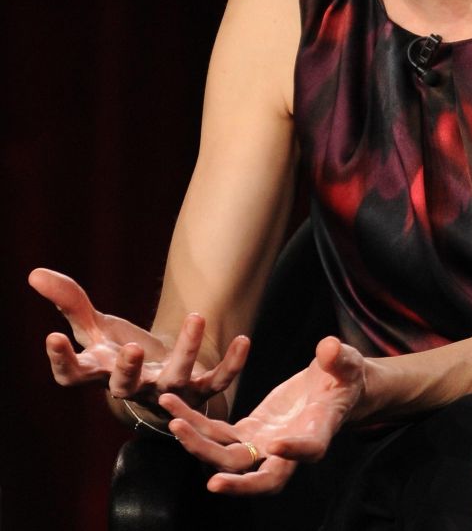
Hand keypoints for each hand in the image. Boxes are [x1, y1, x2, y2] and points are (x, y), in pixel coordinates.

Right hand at [28, 268, 248, 412]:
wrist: (160, 374)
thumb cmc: (121, 349)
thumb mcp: (96, 325)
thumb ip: (69, 301)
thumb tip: (33, 272)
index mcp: (101, 372)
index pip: (72, 376)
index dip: (62, 361)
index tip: (52, 338)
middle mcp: (133, 388)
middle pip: (125, 386)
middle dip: (128, 370)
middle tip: (132, 348)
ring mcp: (167, 392)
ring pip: (176, 380)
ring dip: (186, 351)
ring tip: (196, 315)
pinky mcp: (200, 390)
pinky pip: (218, 381)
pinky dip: (231, 364)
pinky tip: (244, 340)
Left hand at [159, 336, 364, 494]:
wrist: (331, 387)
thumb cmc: (343, 375)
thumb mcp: (345, 362)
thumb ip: (338, 357)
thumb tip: (329, 348)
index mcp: (318, 432)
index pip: (309, 449)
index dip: (294, 450)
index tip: (277, 444)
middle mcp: (289, 449)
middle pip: (262, 477)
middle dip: (234, 479)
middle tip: (210, 475)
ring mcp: (266, 445)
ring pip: (230, 459)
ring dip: (200, 445)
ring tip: (174, 420)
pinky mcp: (250, 433)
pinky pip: (219, 436)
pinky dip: (197, 426)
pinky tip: (174, 410)